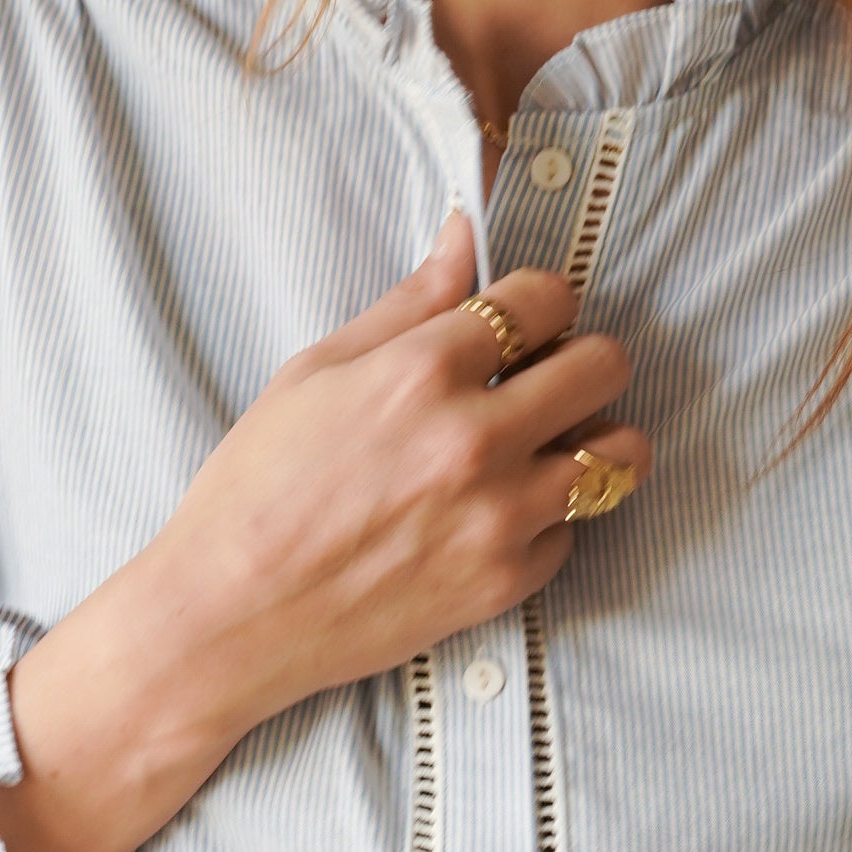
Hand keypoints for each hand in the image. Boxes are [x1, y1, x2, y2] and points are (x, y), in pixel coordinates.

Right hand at [0, 212, 648, 851]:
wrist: (231, 615)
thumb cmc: (256, 489)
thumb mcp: (316, 373)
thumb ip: (408, 304)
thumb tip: (465, 236)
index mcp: (424, 371)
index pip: (545, 298)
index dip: (540, 300)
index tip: (524, 319)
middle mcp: (477, 438)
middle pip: (605, 365)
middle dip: (581, 359)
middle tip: (545, 378)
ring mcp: (501, 515)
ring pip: (620, 454)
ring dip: (593, 440)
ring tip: (545, 448)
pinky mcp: (507, 581)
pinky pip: (574, 531)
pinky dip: (546, 519)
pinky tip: (492, 516)